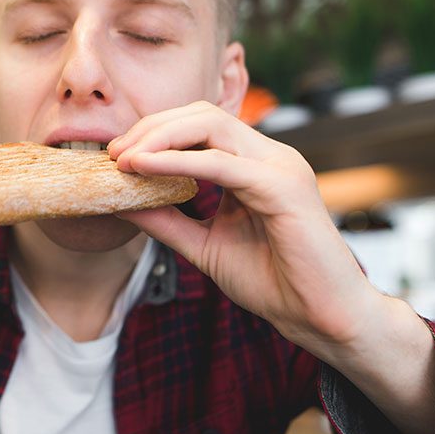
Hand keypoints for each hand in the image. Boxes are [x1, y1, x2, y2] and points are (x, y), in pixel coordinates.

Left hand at [108, 101, 378, 355]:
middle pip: (203, 115)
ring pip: (212, 127)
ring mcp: (280, 167)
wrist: (320, 318)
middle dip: (152, 128)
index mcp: (254, 165)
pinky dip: (178, 162)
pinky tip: (144, 169)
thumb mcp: (203, 244)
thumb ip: (165, 220)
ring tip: (124, 159)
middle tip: (113, 153)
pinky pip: (222, 164)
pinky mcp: (284, 188)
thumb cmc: (271, 281)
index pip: (201, 125)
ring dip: (160, 138)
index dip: (155, 132)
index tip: (117, 155)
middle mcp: (269, 157)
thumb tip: (119, 201)